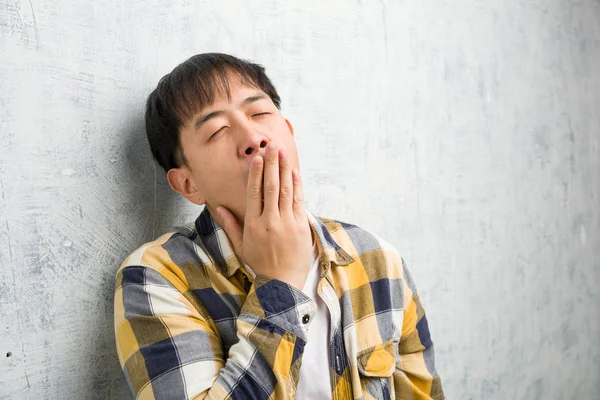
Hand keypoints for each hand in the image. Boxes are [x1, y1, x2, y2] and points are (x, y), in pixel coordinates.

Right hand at [214, 142, 312, 289]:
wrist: (282, 284)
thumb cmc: (260, 264)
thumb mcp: (241, 245)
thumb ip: (230, 224)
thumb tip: (218, 207)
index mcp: (253, 225)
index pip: (254, 193)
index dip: (256, 173)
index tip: (257, 158)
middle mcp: (270, 221)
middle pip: (271, 187)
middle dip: (272, 165)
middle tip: (272, 146)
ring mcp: (287, 223)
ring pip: (286, 191)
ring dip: (285, 170)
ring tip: (283, 153)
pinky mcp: (301, 227)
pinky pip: (298, 201)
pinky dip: (297, 185)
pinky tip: (294, 172)